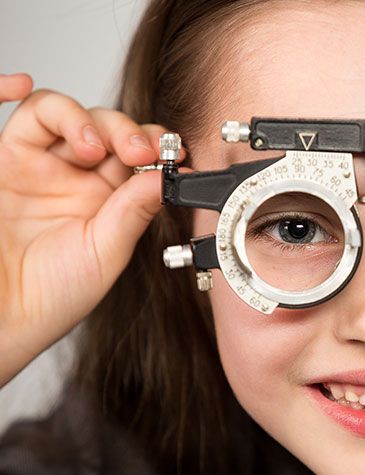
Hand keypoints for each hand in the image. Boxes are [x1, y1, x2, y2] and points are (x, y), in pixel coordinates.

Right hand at [0, 73, 177, 385]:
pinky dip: (35, 99)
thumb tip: (165, 176)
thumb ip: (133, 211)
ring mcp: (42, 165)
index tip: (173, 153)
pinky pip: (25, 118)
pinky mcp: (8, 160)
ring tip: (98, 147)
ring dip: (88, 119)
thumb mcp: (106, 252)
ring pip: (66, 114)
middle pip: (107, 126)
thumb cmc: (53, 295)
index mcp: (111, 198)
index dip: (157, 146)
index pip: (139, 154)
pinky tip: (54, 109)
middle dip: (129, 131)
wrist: (5, 317)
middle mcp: (79, 176)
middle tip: (141, 151)